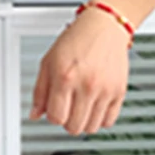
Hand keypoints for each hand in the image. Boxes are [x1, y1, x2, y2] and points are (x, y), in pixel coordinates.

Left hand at [29, 8, 131, 134]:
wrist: (103, 27)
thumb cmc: (76, 41)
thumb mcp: (48, 61)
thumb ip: (40, 91)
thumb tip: (35, 114)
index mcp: (65, 77)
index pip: (56, 118)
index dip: (53, 116)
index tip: (55, 109)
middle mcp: (86, 85)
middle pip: (74, 127)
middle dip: (67, 122)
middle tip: (68, 109)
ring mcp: (105, 90)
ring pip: (91, 128)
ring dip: (83, 122)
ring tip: (81, 108)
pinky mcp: (119, 91)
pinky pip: (109, 121)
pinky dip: (100, 119)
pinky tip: (95, 107)